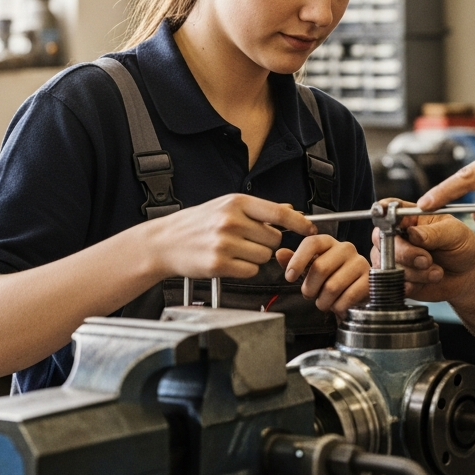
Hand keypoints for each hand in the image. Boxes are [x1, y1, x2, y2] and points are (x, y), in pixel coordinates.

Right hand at [145, 194, 315, 279]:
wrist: (164, 242)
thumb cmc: (196, 224)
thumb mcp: (225, 206)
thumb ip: (258, 209)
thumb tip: (289, 209)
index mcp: (236, 203)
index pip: (279, 213)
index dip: (300, 223)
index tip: (311, 230)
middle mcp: (231, 221)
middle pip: (274, 239)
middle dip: (266, 243)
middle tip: (247, 241)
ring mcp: (224, 243)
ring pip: (264, 257)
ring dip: (255, 258)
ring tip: (235, 250)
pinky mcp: (218, 264)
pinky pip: (250, 271)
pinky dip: (244, 270)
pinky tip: (229, 261)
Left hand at [275, 236, 368, 317]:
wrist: (356, 294)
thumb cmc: (332, 280)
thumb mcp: (310, 270)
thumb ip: (295, 262)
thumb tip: (280, 253)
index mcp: (329, 242)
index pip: (312, 243)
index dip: (298, 260)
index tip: (290, 276)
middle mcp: (346, 249)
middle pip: (320, 267)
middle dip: (310, 288)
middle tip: (311, 294)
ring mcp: (360, 263)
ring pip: (332, 286)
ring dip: (323, 301)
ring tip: (325, 301)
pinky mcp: (369, 280)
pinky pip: (347, 297)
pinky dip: (338, 307)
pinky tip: (338, 304)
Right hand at [374, 213, 474, 302]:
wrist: (468, 275)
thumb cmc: (462, 247)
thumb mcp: (454, 233)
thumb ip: (433, 232)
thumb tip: (413, 233)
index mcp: (411, 217)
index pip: (389, 210)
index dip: (383, 213)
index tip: (389, 222)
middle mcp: (399, 236)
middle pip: (382, 240)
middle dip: (406, 253)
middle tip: (427, 259)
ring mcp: (396, 258)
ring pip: (388, 265)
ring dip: (415, 272)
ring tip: (436, 271)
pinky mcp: (397, 279)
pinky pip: (394, 282)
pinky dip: (413, 284)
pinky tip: (428, 280)